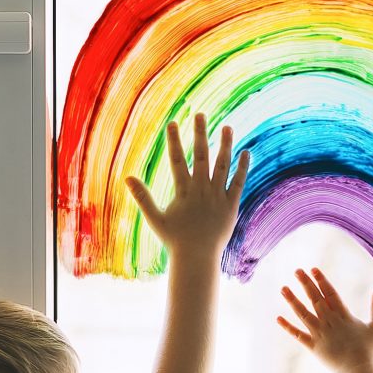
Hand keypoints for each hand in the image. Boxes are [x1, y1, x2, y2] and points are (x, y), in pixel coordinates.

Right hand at [128, 113, 246, 267]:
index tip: (173, 122)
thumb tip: (127, 178)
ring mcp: (218, 197)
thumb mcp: (155, 219)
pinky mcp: (231, 205)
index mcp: (183, 192)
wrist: (197, 258)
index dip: (174, 141)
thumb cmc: (174, 240)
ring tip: (227, 127)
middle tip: (200, 114)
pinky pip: (238, 182)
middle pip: (201, 156)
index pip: (177, 160)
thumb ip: (142, 197)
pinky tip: (246, 152)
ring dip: (225, 145)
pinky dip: (243, 167)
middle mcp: (201, 190)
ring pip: (223, 165)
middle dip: (200, 134)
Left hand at [276, 267, 372, 372]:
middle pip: (315, 299)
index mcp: (343, 315)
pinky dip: (288, 327)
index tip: (313, 269)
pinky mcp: (313, 346)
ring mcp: (320, 334)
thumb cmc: (369, 350)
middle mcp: (329, 322)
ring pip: (303, 314)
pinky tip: (278, 318)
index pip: (330, 294)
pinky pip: (298, 335)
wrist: (358, 370)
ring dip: (293, 301)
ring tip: (283, 289)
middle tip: (297, 271)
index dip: (321, 281)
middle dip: (306, 284)